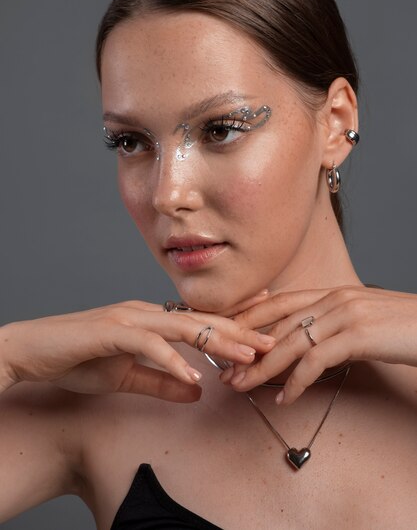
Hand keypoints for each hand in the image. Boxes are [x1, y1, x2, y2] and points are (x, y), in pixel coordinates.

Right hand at [0, 298, 274, 402]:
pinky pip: (148, 345)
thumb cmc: (77, 359)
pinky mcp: (111, 330)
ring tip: (247, 357)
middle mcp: (145, 312)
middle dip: (238, 331)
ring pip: (182, 326)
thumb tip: (197, 390)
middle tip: (272, 342)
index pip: (199, 320)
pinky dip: (171, 361)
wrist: (33, 351)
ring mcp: (129, 317)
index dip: (233, 322)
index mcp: (151, 319)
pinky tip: (193, 376)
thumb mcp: (126, 375)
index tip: (264, 324)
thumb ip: (161, 380)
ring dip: (217, 341)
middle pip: (200, 320)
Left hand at [219, 284, 416, 403]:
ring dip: (262, 368)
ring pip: (290, 342)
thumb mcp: (363, 320)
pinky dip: (296, 383)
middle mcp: (335, 298)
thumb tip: (309, 342)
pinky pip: (315, 361)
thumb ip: (335, 324)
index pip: (280, 302)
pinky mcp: (358, 335)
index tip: (227, 335)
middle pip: (278, 324)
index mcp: (334, 292)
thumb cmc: (404, 328)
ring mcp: (346, 314)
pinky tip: (285, 399)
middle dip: (248, 348)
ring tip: (243, 387)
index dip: (250, 317)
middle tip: (227, 371)